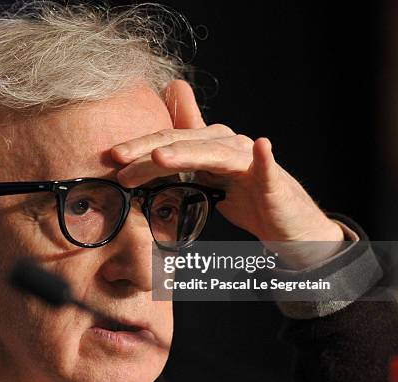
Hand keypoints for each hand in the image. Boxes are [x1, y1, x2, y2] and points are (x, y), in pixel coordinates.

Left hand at [111, 80, 342, 266]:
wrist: (287, 225)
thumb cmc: (246, 198)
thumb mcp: (208, 176)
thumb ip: (184, 154)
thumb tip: (155, 140)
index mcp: (207, 146)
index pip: (168, 143)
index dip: (139, 147)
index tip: (109, 158)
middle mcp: (227, 145)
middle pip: (183, 143)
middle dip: (149, 149)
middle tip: (118, 158)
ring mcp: (250, 161)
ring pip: (214, 153)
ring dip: (188, 151)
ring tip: (160, 155)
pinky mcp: (273, 181)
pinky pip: (267, 168)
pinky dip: (264, 157)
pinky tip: (262, 146)